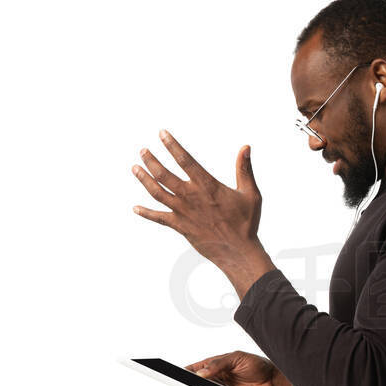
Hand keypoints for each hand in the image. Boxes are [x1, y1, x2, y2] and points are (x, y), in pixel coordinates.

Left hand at [131, 130, 263, 269]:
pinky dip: (146, 213)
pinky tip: (135, 208)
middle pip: (163, 174)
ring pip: (157, 192)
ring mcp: (183, 212)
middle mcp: (191, 196)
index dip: (172, 146)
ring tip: (135, 168)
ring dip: (144, 179)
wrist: (238, 251)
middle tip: (142, 151)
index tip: (162, 134)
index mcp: (207, 186)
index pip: (185, 160)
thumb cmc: (246, 222)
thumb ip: (244, 170)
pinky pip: (158, 217)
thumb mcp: (250, 193)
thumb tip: (246, 147)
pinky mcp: (180, 226)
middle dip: (151, 160)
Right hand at [184, 351, 291, 385]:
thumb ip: (219, 364)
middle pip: (197, 384)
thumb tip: (201, 373)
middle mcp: (217, 379)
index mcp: (216, 365)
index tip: (174, 374)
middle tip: (185, 385)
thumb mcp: (237, 358)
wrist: (273, 380)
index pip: (196, 369)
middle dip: (190, 385)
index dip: (184, 372)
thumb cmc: (256, 365)